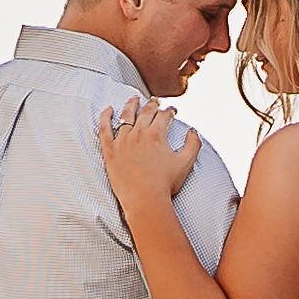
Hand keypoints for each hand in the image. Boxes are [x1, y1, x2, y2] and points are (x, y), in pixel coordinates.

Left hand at [97, 98, 192, 217]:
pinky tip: (108, 109)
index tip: (172, 111)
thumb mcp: (186, 163)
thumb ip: (193, 144)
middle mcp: (139, 133)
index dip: (169, 111)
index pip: (164, 115)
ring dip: (131, 105)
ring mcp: (122, 141)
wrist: (145, 200)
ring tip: (134, 99)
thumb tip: (193, 131)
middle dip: (152, 104)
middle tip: (155, 101)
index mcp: (157, 134)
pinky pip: (105, 129)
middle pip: (146, 112)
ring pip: (126, 116)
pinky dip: (105, 117)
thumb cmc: (165, 184)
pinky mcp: (110, 151)